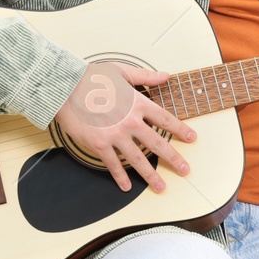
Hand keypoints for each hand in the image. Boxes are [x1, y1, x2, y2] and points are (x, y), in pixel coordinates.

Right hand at [51, 60, 197, 192]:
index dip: (181, 129)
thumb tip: (165, 75)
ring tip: (161, 186)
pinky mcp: (99, 144)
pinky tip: (127, 186)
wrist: (66, 88)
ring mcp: (115, 135)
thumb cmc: (92, 78)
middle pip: (157, 144)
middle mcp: (130, 121)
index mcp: (138, 103)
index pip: (165, 119)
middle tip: (185, 170)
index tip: (192, 138)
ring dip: (151, 175)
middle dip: (173, 159)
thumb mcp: (122, 71)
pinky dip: (120, 176)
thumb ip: (145, 76)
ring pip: (138, 159)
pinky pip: (113, 164)